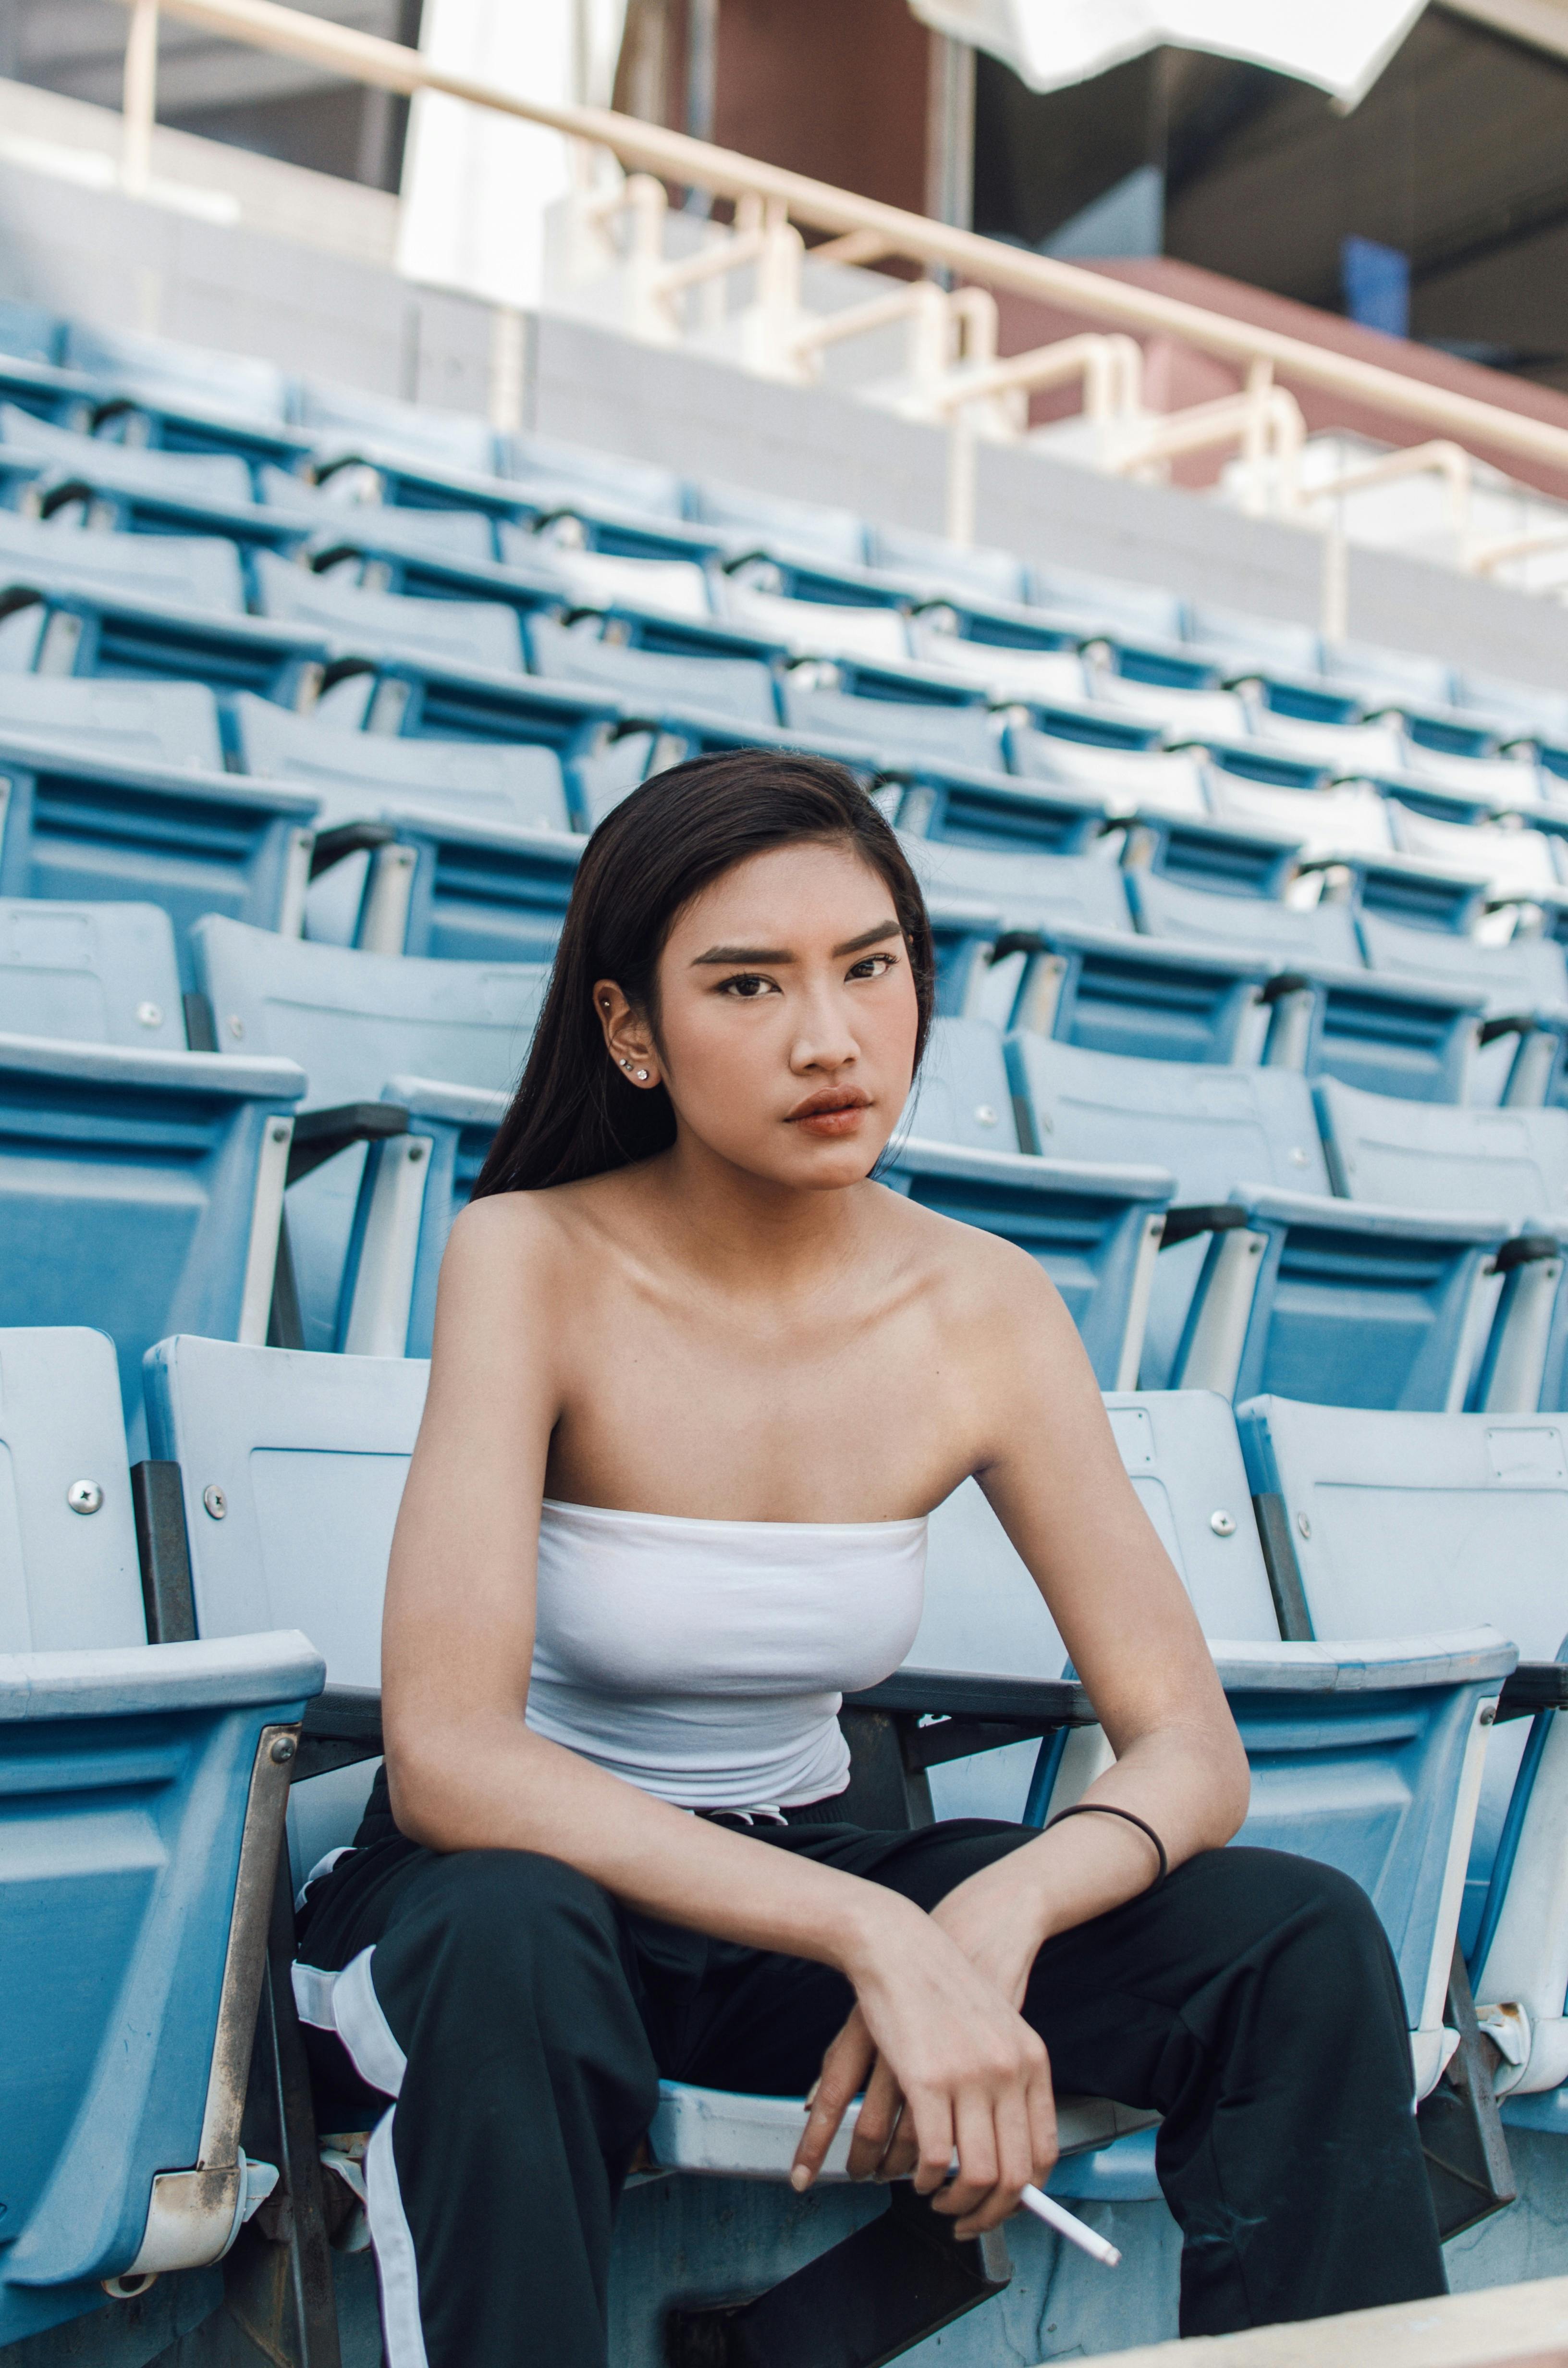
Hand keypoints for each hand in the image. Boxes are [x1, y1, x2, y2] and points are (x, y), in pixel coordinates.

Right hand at [852, 1861, 1054, 2193]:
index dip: (1026, 2194)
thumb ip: (1008, 2080)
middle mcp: (1009, 2072)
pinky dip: (926, 2177)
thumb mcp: (995, 2029)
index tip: (1003, 2207)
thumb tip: (1006, 2143)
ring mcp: (971, 2076)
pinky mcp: (927, 2079)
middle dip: (989, 2214)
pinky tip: (916, 2174)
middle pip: (1015, 2175)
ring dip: (955, 2202)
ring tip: (937, 2199)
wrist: (902, 1944)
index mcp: (1031, 2061)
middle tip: (966, 2221)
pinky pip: (936, 2154)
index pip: (1045, 2151)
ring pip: (977, 2173)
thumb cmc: (943, 1985)